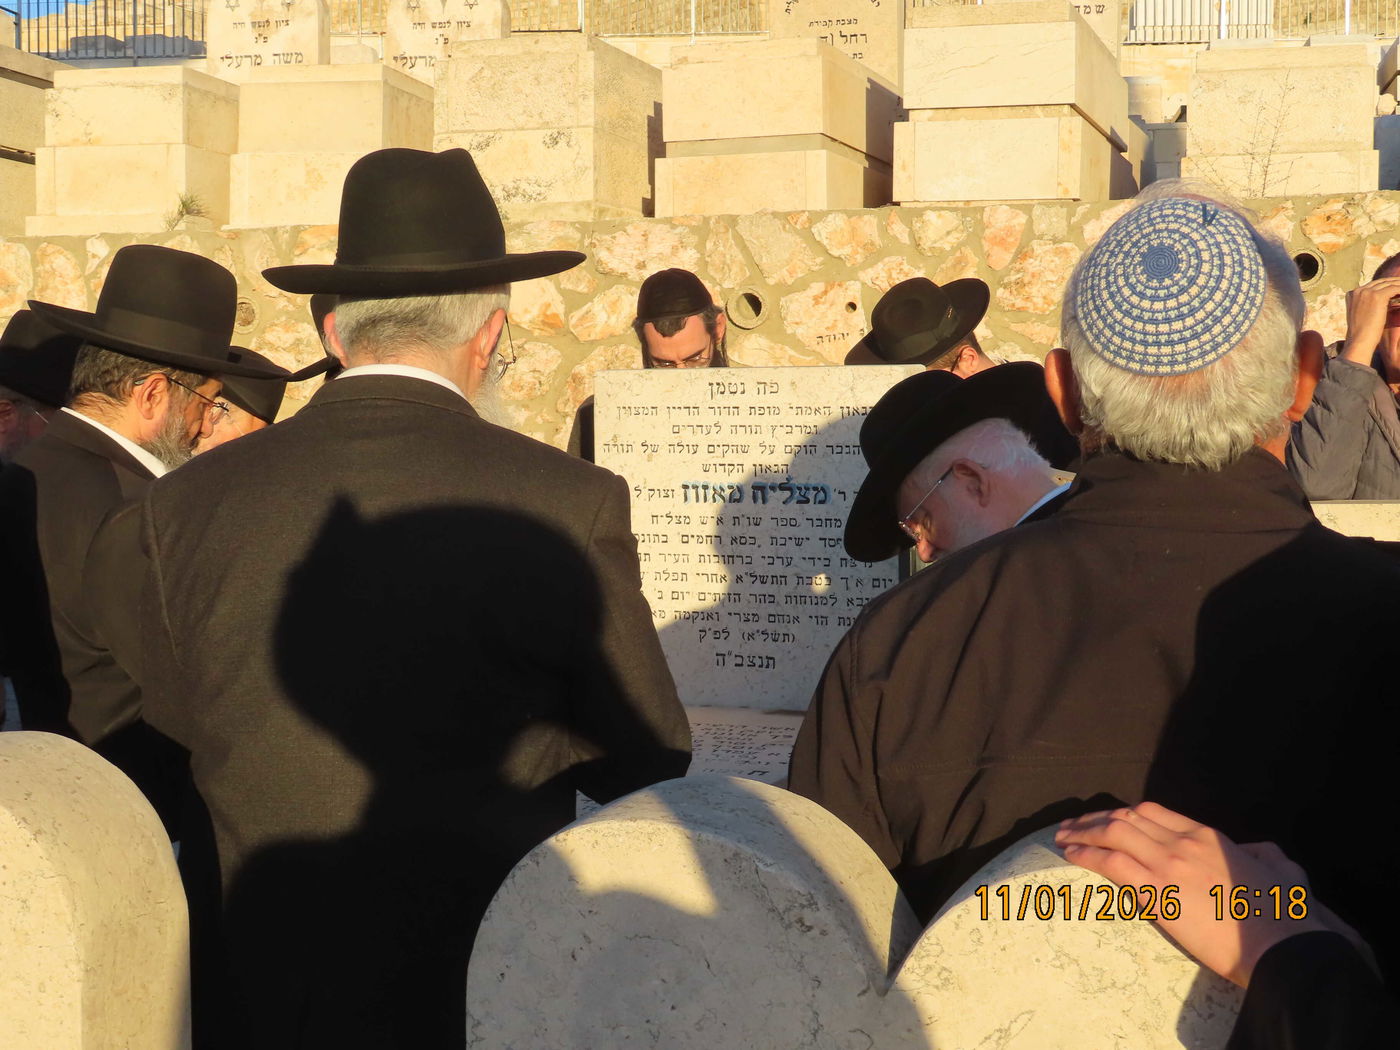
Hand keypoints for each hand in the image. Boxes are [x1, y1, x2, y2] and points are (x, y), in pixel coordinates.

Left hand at [1055, 802, 1328, 986]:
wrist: (1281, 944)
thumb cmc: (1285, 916)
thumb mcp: (1282, 871)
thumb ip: (1264, 855)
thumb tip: (1257, 852)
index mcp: (1208, 836)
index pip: (1154, 812)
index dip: (1124, 814)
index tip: (1107, 819)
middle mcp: (1183, 842)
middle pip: (1127, 817)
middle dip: (1095, 819)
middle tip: (1073, 825)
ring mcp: (1168, 863)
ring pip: (1113, 833)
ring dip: (1082, 833)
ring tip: (1062, 837)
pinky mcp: (1157, 891)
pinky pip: (1112, 863)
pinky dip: (1087, 855)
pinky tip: (1072, 855)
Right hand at [1341, 276, 1399, 362]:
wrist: (1359, 340)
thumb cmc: (1361, 332)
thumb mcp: (1360, 315)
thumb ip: (1366, 305)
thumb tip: (1380, 303)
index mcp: (1352, 294)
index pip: (1373, 285)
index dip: (1386, 285)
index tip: (1396, 287)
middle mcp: (1358, 290)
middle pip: (1381, 281)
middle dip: (1395, 282)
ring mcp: (1367, 292)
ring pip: (1389, 283)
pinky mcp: (1377, 296)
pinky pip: (1395, 288)